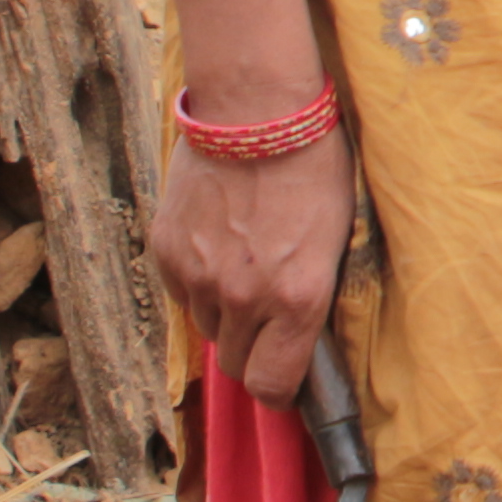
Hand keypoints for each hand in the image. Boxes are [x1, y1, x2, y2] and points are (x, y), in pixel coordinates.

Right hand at [154, 121, 357, 403]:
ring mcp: (200, 277)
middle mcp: (245, 297)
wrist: (257, 111)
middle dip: (253, 348)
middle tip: (268, 311)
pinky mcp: (167, 253)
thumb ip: (311, 296)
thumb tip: (298, 337)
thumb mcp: (334, 236)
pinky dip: (199, 281)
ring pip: (208, 327)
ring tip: (247, 261)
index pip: (272, 385)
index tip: (283, 379)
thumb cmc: (314, 166)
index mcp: (297, 297)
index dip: (278, 390)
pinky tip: (220, 241)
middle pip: (236, 364)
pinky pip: (183, 293)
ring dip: (226, 311)